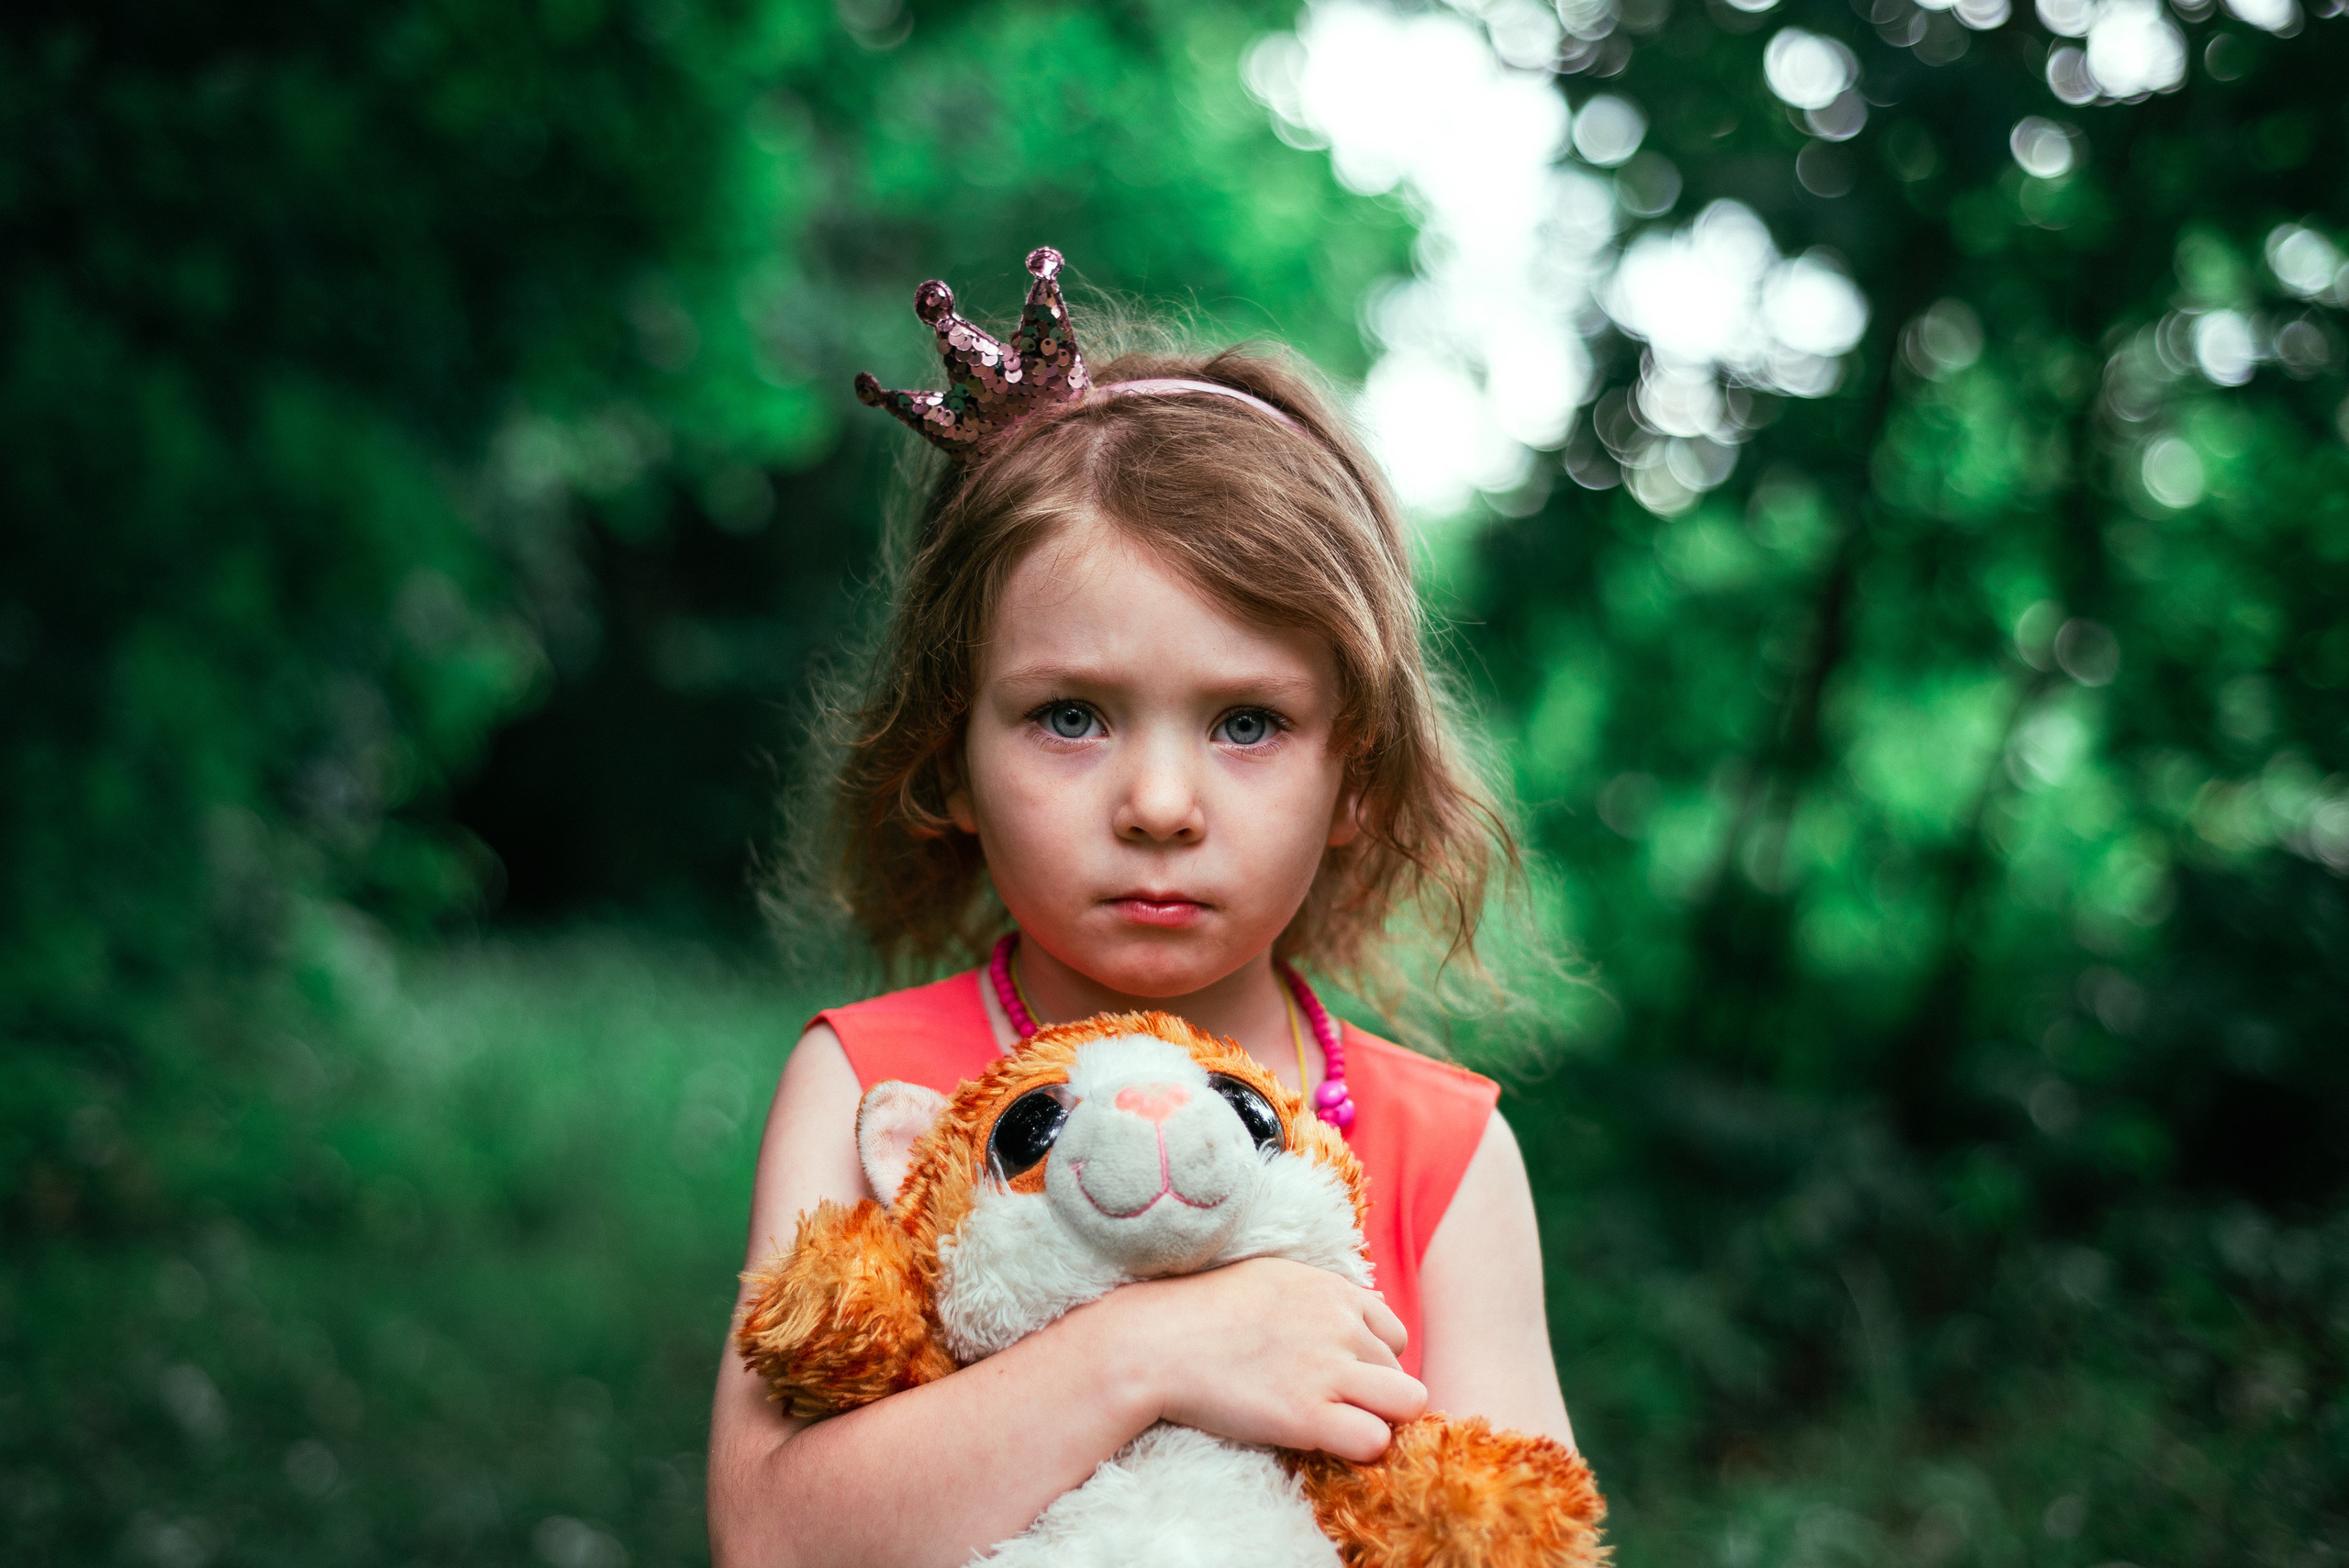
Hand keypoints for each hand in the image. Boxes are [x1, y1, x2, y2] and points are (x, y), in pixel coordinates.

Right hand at [1083, 1257, 1426, 1462]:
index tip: (1341, 1379)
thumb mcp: (1272, 1277)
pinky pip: (1374, 1440)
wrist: (1156, 1341)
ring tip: (1333, 1428)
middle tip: (1327, 1408)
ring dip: (1376, 1420)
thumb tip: (1350, 1311)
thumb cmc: (1202, 1310)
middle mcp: (1341, 1325)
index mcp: (1333, 1291)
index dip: (1373, 1363)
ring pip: (1406, 1404)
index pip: (1395, 1335)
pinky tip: (1324, 1442)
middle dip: (1372, 1395)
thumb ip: (1317, 1296)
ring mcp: (1328, 1369)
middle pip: (1399, 1373)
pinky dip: (1360, 1447)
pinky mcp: (1308, 1414)